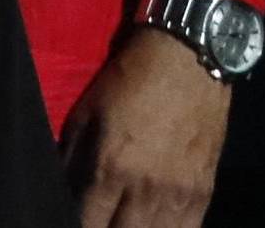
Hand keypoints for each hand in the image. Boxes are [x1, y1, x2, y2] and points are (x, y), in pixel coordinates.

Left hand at [60, 27, 230, 227]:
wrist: (189, 53)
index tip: (73, 222)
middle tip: (102, 221)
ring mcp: (177, 193)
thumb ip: (71, 160)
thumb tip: (61, 195)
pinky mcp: (203, 190)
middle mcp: (145, 188)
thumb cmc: (132, 78)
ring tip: (125, 223)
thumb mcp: (87, 112)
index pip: (86, 226)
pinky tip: (154, 227)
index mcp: (111, 167)